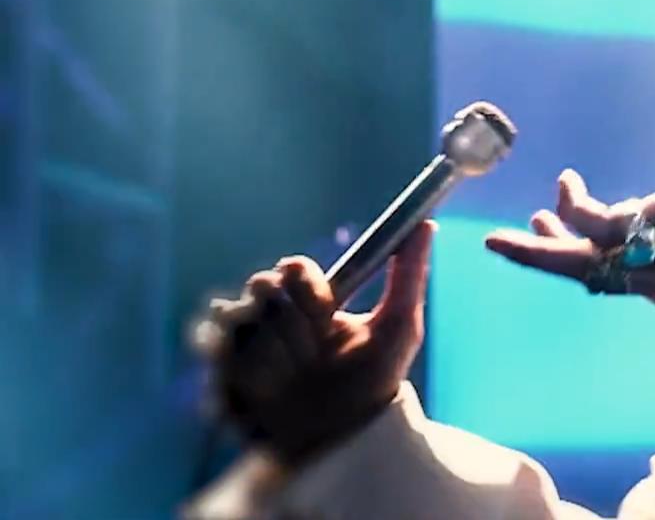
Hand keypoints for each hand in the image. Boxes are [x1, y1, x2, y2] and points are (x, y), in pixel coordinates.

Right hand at [195, 221, 435, 465]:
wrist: (341, 439)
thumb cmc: (372, 382)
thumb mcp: (397, 328)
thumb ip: (409, 276)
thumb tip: (426, 224)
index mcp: (309, 301)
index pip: (292, 267)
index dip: (306, 286)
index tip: (326, 311)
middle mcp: (272, 316)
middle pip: (258, 286)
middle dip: (291, 322)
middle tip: (313, 354)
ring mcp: (243, 345)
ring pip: (238, 321)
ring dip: (275, 355)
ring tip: (297, 380)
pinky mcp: (220, 377)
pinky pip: (221, 359)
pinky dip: (249, 377)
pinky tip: (272, 395)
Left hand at [485, 41, 654, 315]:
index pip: (597, 222)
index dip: (571, 203)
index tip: (565, 178)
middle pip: (582, 266)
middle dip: (535, 253)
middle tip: (493, 243)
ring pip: (600, 279)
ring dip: (567, 255)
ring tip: (542, 229)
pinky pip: (625, 287)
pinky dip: (600, 265)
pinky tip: (593, 246)